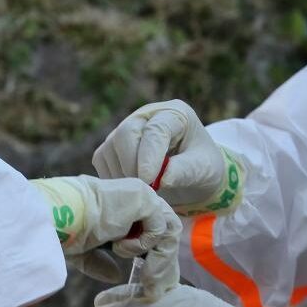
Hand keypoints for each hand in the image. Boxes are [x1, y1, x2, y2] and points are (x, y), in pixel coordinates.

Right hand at [33, 176, 180, 295]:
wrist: (60, 216)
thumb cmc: (65, 230)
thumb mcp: (84, 252)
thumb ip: (101, 262)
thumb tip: (115, 275)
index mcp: (125, 211)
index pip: (153, 235)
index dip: (155, 262)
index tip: (151, 287)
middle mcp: (137, 201)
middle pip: (165, 235)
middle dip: (163, 266)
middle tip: (154, 290)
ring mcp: (143, 198)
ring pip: (168, 233)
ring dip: (157, 260)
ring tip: (144, 278)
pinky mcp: (145, 199)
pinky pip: (159, 228)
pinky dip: (143, 244)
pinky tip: (120, 248)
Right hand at [92, 100, 243, 214]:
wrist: (193, 174)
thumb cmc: (202, 168)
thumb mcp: (203, 169)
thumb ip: (184, 171)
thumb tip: (161, 180)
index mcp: (174, 114)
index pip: (155, 130)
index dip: (149, 155)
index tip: (148, 180)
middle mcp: (147, 116)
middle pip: (126, 133)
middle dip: (132, 165)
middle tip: (146, 190)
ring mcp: (127, 129)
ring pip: (111, 148)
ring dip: (123, 175)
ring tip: (144, 193)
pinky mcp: (113, 145)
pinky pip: (102, 160)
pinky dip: (114, 178)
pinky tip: (132, 189)